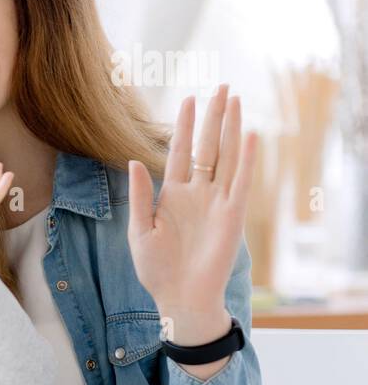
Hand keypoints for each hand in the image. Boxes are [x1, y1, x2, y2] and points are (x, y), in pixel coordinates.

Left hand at [127, 84, 257, 332]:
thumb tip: (134, 161)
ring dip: (230, 128)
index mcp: (172, 195)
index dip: (183, 126)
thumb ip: (140, 196)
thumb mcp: (140, 230)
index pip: (180, 151)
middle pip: (207, 146)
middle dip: (213, 117)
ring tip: (234, 99)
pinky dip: (245, 160)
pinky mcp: (232, 216)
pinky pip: (240, 182)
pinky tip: (249, 136)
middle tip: (220, 87)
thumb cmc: (156, 269)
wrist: (179, 298)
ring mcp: (216, 202)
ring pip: (225, 157)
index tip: (188, 99)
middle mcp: (197, 193)